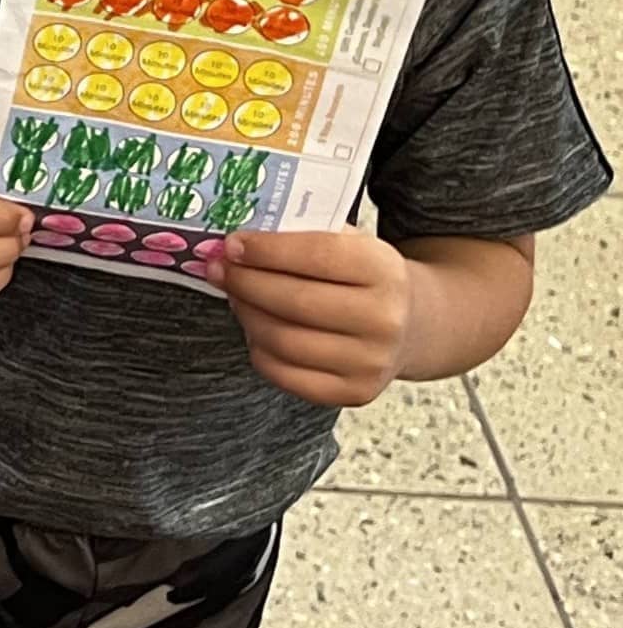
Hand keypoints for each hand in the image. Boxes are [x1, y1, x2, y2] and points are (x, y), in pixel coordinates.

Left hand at [212, 225, 412, 405]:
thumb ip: (298, 235)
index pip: (315, 256)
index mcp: (383, 269)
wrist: (409, 325)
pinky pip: (285, 374)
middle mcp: (384, 319)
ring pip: (283, 340)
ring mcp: (371, 362)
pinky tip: (255, 328)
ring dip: (246, 314)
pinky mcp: (354, 393)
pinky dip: (258, 349)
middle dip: (244, 282)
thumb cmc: (362, 276)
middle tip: (218, 269)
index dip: (265, 250)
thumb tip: (235, 243)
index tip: (231, 244)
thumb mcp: (347, 241)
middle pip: (293, 301)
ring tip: (234, 296)